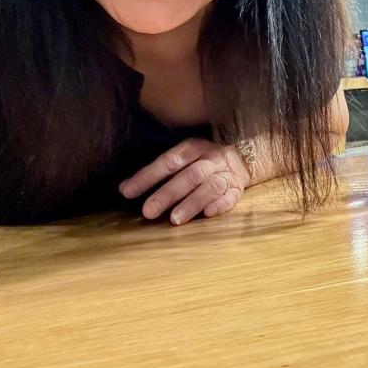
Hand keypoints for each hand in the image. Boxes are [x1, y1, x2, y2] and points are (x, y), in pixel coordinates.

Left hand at [119, 138, 250, 224]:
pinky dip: (220, 205)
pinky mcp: (238, 189)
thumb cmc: (203, 161)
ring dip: (192, 202)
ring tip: (175, 219)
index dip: (148, 176)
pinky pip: (231, 197)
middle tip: (148, 212)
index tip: (128, 192)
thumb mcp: (182, 159)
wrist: (243, 159)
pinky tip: (208, 214)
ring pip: (210, 187)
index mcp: (193, 148)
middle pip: (189, 176)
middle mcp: (211, 159)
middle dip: (168, 194)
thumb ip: (156, 173)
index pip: (169, 162)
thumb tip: (124, 188)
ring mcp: (226, 174)